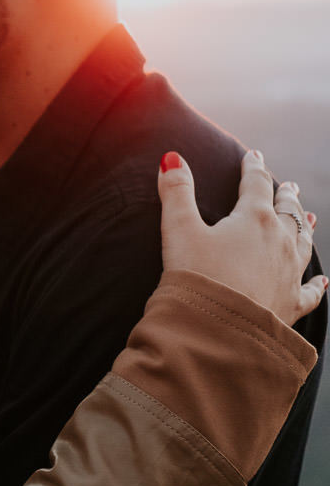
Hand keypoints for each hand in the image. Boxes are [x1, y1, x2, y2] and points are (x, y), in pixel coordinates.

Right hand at [158, 150, 325, 324]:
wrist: (217, 329)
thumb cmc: (196, 276)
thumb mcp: (179, 229)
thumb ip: (176, 192)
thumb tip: (172, 158)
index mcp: (253, 219)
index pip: (256, 184)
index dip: (253, 167)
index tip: (253, 156)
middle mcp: (279, 241)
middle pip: (287, 211)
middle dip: (286, 196)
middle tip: (290, 186)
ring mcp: (290, 273)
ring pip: (303, 243)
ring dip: (304, 228)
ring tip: (309, 217)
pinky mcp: (291, 304)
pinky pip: (311, 291)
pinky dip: (317, 284)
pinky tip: (323, 281)